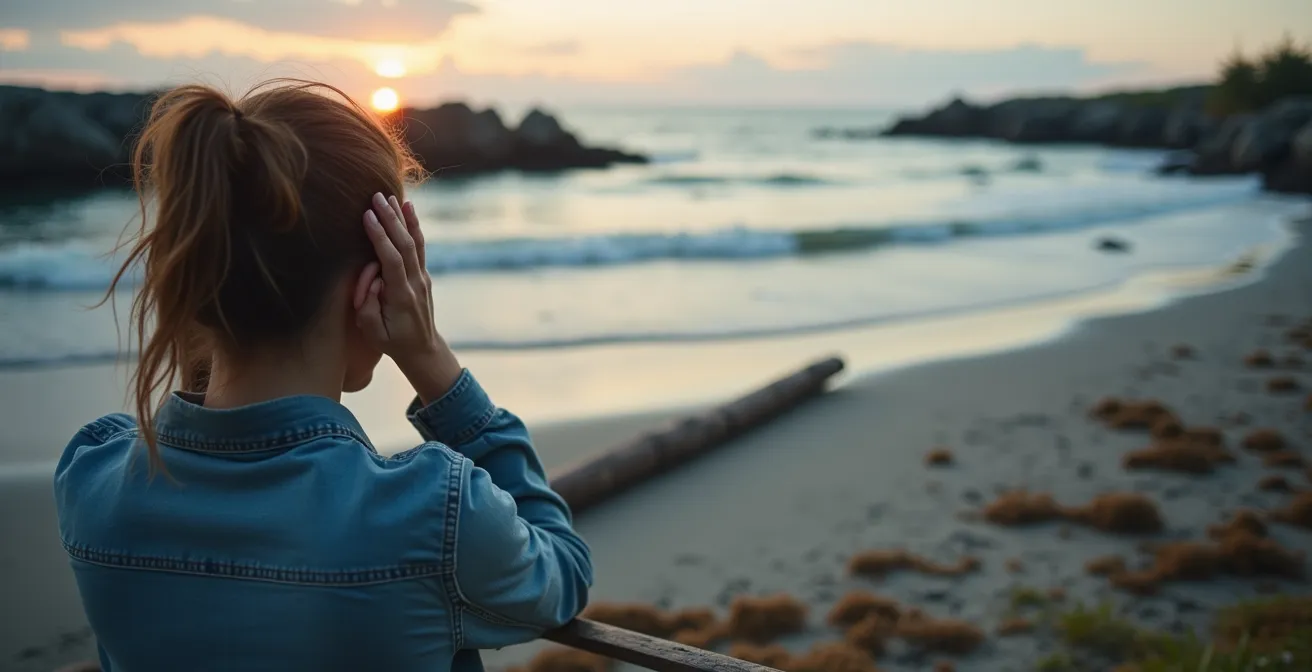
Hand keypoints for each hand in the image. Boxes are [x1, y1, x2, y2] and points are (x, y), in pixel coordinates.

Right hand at [355, 192, 461, 402]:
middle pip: (405, 245)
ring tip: (392, 197)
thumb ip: (369, 307)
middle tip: (376, 196)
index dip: (380, 237)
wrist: (422, 349)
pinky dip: (413, 226)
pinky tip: (408, 209)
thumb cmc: (392, 341)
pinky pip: (418, 246)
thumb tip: (373, 280)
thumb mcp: (374, 332)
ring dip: (402, 218)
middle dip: (390, 219)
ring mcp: (422, 277)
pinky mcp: (423, 274)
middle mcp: (416, 282)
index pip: (392, 260)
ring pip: (414, 242)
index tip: (367, 216)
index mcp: (402, 296)